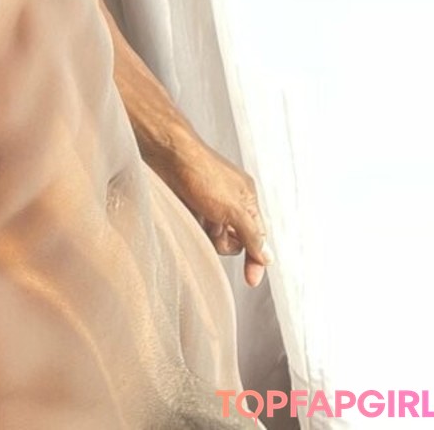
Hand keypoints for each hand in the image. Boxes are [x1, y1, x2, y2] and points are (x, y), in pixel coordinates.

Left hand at [148, 136, 272, 287]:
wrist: (166, 152)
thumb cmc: (201, 172)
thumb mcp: (233, 208)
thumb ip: (251, 234)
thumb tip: (267, 256)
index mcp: (247, 199)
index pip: (258, 237)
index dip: (256, 259)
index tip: (251, 280)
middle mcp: (231, 202)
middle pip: (236, 240)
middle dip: (226, 242)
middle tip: (214, 228)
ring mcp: (211, 204)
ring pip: (216, 237)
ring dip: (209, 236)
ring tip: (198, 218)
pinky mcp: (192, 204)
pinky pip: (199, 229)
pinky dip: (196, 229)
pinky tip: (188, 218)